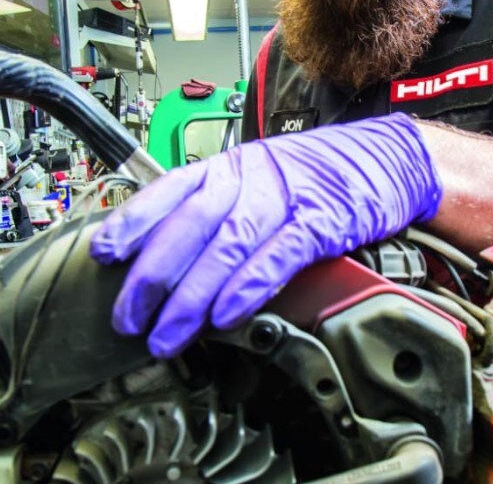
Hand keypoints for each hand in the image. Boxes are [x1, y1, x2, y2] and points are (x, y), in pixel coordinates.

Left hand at [90, 113, 441, 356]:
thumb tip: (168, 258)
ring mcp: (286, 196)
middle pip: (190, 223)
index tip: (102, 253)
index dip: (133, 220)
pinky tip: (225, 315)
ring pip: (227, 244)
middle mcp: (250, 176)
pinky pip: (277, 256)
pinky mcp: (321, 220)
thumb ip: (218, 212)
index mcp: (229, 166)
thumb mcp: (261, 181)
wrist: (390, 158)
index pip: (169, 189)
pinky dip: (248, 287)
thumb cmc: (321, 176)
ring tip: (166, 334)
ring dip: (191, 296)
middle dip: (152, 275)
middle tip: (127, 318)